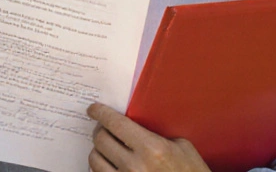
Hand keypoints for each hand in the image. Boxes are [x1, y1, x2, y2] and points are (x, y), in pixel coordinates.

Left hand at [88, 103, 210, 171]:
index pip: (115, 123)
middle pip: (101, 139)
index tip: (94, 109)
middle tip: (103, 127)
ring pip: (95, 159)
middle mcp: (135, 165)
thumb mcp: (181, 146)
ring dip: (98, 149)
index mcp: (152, 148)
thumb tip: (132, 123)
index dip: (101, 113)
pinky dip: (100, 166)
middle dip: (100, 129)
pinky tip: (108, 163)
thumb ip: (155, 134)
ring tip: (106, 146)